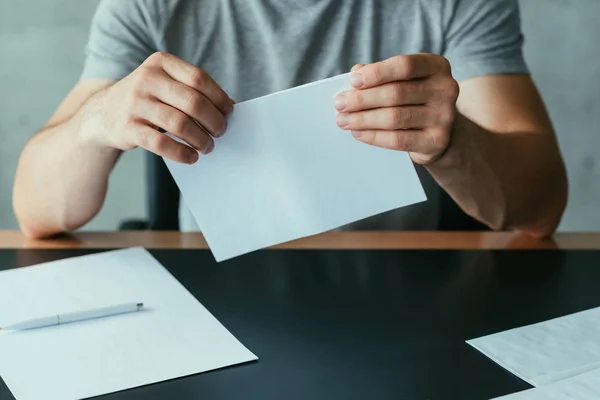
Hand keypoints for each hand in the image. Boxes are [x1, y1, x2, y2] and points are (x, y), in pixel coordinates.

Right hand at [80, 52, 233, 163]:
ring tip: (207, 147)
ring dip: (200, 139)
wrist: (103, 113)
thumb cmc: (147, 99)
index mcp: (160, 62)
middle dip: (213, 121)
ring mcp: (135, 103)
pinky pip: (161, 143)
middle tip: (220, 133)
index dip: (219, 98)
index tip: (229, 112)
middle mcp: (146, 78)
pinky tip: (191, 157)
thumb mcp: (166, 84)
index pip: (199, 78)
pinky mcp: (128, 128)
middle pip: (193, 102)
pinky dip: (181, 153)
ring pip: (180, 124)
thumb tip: (229, 107)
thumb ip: (194, 91)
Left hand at [334, 54, 459, 163]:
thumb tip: (355, 75)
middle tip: (339, 104)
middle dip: (362, 99)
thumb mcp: (401, 81)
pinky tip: (358, 133)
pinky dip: (374, 136)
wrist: (437, 132)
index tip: (353, 80)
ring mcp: (444, 116)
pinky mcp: (436, 140)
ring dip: (363, 119)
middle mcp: (445, 89)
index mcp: (436, 66)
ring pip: (395, 117)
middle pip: (396, 93)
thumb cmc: (412, 100)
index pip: (405, 65)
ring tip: (343, 120)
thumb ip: (380, 75)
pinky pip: (398, 139)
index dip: (377, 72)